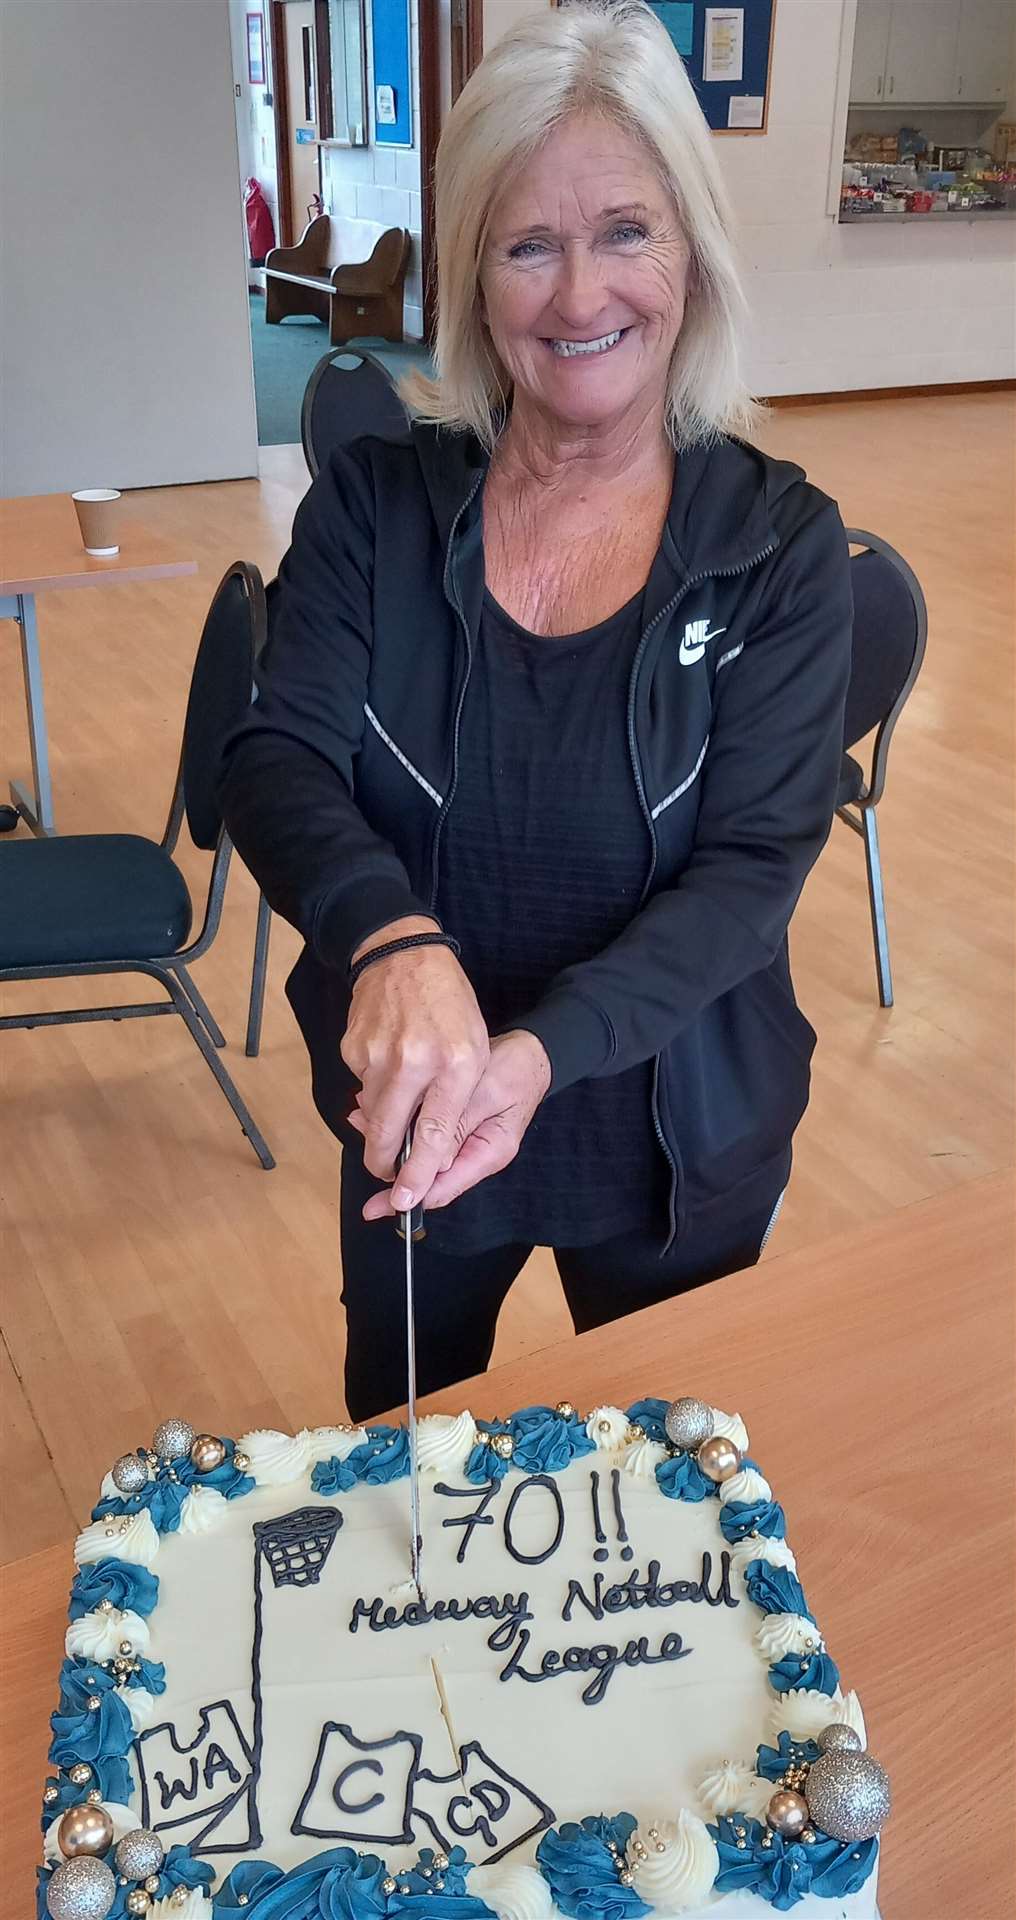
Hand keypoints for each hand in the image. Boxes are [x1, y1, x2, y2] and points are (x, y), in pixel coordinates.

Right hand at [342, 917, 489, 1205]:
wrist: (404, 955)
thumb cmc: (449, 1005)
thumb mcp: (474, 1050)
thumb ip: (457, 1103)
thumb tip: (432, 1154)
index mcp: (457, 1064)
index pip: (435, 1134)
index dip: (418, 1172)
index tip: (407, 1199)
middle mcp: (416, 1061)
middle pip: (389, 1134)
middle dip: (384, 1163)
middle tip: (387, 1173)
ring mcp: (379, 1055)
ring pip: (371, 1115)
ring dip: (380, 1121)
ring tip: (398, 1096)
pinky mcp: (353, 1049)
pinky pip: (360, 1087)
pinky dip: (372, 1088)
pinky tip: (387, 1062)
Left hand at [361, 1029, 551, 1219]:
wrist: (532, 1051)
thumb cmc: (514, 1069)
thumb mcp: (486, 1094)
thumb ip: (457, 1126)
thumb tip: (427, 1161)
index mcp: (488, 1154)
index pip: (442, 1189)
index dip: (407, 1198)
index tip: (376, 1206)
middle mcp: (474, 1154)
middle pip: (427, 1174)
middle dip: (390, 1161)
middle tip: (359, 1131)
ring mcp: (465, 1142)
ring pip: (421, 1153)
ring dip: (391, 1139)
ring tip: (361, 1117)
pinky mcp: (455, 1126)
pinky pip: (425, 1134)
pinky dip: (403, 1124)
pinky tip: (380, 1108)